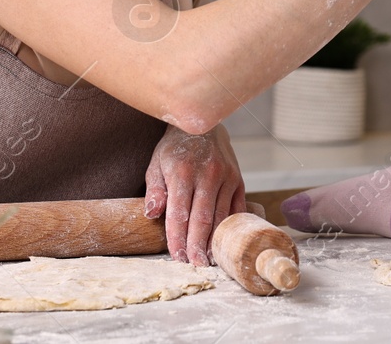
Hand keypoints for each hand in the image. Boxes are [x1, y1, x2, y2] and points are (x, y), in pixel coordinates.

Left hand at [143, 124, 245, 265]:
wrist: (203, 126)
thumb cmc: (175, 149)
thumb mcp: (156, 164)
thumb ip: (155, 190)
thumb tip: (152, 214)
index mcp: (183, 171)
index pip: (180, 213)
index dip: (177, 238)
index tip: (177, 257)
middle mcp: (208, 174)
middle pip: (203, 218)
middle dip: (198, 245)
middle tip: (195, 265)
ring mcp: (226, 176)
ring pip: (221, 215)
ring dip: (215, 240)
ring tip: (209, 259)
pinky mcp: (238, 179)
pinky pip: (236, 208)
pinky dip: (230, 226)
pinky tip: (224, 241)